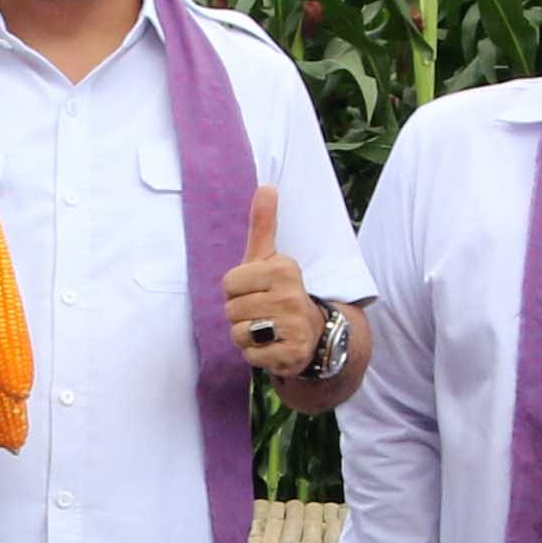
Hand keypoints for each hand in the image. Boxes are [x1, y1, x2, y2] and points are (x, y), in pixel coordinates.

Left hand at [218, 184, 320, 375]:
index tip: (257, 291)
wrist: (313, 334)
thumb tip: (266, 186)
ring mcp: (293, 326)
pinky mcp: (291, 355)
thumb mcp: (270, 258)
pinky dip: (256, 356)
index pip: (228, 283)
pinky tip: (272, 347)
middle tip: (262, 313)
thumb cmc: (280, 292)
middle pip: (230, 310)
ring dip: (246, 337)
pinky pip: (250, 357)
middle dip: (240, 315)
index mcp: (283, 268)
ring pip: (238, 334)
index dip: (236, 290)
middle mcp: (291, 296)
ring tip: (266, 330)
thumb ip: (263, 224)